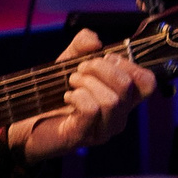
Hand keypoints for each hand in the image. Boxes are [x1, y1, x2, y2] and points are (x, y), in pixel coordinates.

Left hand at [11, 30, 157, 161]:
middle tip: (81, 69)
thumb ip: (83, 44)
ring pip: (111, 101)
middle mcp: (119, 115)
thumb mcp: (69, 61)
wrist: (29, 121)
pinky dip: (77, 96)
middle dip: (101, 69)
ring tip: (72, 83)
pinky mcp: (85, 136)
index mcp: (123, 97)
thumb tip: (95, 41)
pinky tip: (68, 97)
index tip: (106, 57)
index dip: (129, 64)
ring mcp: (104, 129)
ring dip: (86, 83)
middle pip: (128, 87)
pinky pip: (91, 110)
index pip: (148, 82)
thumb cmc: (54, 94)